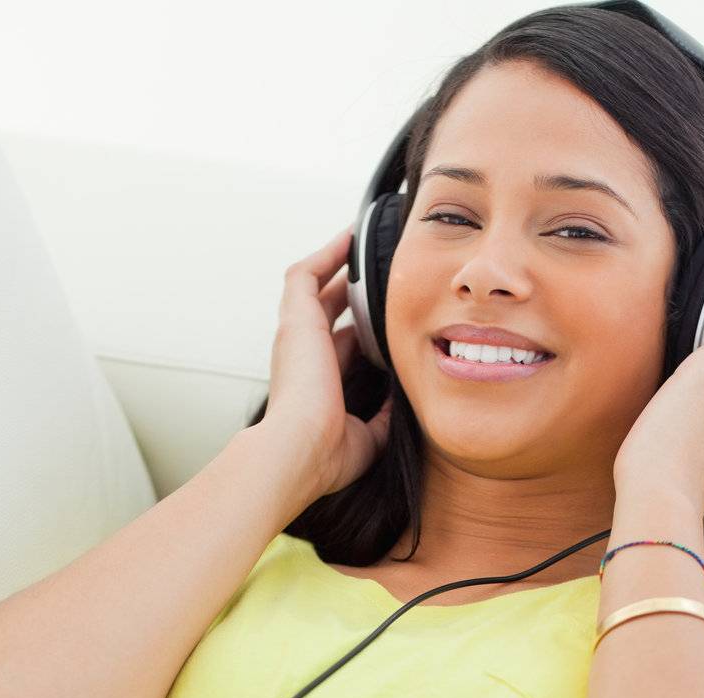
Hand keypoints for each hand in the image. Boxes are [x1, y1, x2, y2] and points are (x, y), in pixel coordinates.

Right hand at [253, 225, 392, 503]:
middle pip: (330, 309)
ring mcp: (297, 334)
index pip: (346, 343)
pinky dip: (326, 254)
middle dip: (354, 289)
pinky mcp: (294, 320)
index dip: (368, 327)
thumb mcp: (370, 435)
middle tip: (385, 269)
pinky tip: (352, 236)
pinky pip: (306, 274)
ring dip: (338, 263)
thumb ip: (387, 413)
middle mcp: (305, 354)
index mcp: (321, 381)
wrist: (298, 451)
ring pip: (315, 285)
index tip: (395, 314)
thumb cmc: (327, 455)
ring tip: (366, 239)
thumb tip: (408, 394)